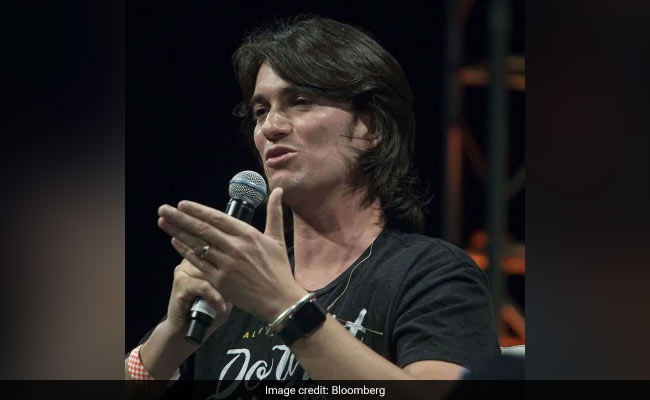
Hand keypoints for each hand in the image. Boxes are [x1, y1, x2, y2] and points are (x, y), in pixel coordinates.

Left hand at [157, 188, 306, 322]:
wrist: (279, 300)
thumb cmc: (279, 269)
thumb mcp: (277, 238)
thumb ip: (274, 212)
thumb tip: (278, 190)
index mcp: (248, 234)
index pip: (217, 218)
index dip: (198, 210)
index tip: (182, 204)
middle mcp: (235, 247)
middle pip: (202, 229)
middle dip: (180, 217)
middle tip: (163, 209)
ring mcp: (226, 264)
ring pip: (197, 245)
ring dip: (178, 232)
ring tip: (163, 222)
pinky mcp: (220, 280)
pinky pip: (199, 263)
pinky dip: (185, 252)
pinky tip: (175, 242)